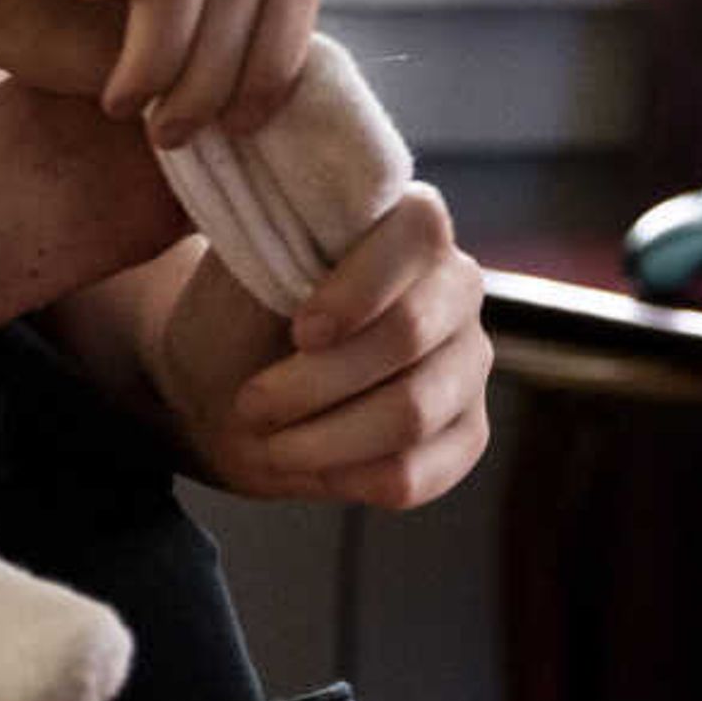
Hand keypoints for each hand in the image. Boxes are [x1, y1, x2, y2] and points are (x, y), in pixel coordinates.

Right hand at [0, 0, 320, 146]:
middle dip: (215, 73)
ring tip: (123, 99)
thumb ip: (213, 47)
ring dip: (159, 55)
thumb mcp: (141, 40)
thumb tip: (286, 102)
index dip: (278, 56)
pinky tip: (76, 1)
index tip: (239, 127)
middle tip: (168, 128)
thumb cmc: (30, 2)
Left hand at [167, 186, 492, 508]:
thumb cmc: (238, 322)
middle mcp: (456, 287)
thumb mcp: (243, 270)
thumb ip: (285, 240)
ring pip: (413, 412)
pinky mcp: (466, 433)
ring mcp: (468, 362)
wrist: (233, 394)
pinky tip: (313, 466)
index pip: (420, 231)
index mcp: (408, 225)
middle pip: (410, 333)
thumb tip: (311, 220)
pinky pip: (419, 472)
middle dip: (317, 379)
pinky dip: (350, 479)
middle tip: (252, 401)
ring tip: (270, 441)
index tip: (300, 331)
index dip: (360, 287)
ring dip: (323, 439)